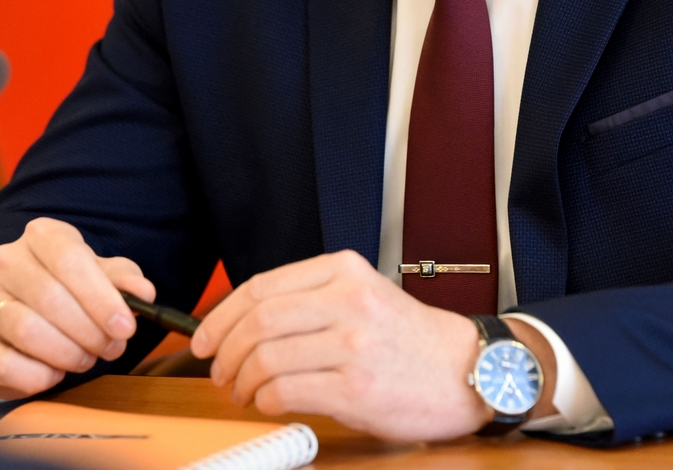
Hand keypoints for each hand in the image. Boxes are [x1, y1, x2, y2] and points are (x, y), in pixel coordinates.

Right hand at [0, 217, 154, 399]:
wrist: (24, 320)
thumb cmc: (71, 292)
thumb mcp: (102, 278)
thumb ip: (124, 281)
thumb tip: (143, 293)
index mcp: (42, 236)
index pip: (70, 259)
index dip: (101, 297)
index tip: (125, 327)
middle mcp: (6, 261)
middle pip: (50, 297)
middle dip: (89, 331)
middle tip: (111, 348)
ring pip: (26, 330)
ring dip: (67, 354)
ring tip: (85, 359)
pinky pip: (6, 364)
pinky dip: (39, 376)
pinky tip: (54, 373)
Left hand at [189, 250, 492, 441]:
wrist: (467, 370)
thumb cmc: (410, 339)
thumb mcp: (363, 295)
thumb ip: (310, 299)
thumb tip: (241, 323)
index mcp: (344, 270)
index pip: (261, 287)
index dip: (221, 316)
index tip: (205, 338)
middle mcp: (348, 301)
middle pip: (257, 322)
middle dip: (224, 352)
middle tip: (219, 371)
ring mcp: (352, 344)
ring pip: (265, 358)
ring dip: (242, 381)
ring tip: (243, 391)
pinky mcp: (356, 387)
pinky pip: (286, 392)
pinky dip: (266, 401)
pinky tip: (271, 403)